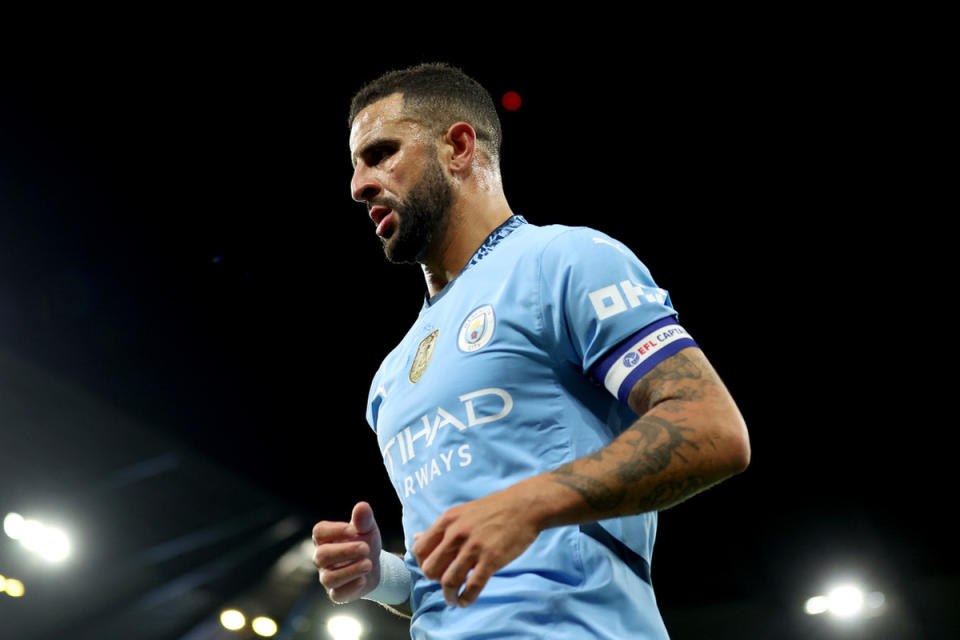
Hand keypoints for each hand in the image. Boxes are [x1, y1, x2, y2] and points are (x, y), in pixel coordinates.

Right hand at [312, 502, 381, 602]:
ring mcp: (327, 577)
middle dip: (345, 551)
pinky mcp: (336, 593)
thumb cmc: (365, 542)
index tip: (353, 530)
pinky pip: (337, 594)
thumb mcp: (367, 528)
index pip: (319, 532)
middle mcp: (322, 558)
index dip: (335, 530)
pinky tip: (363, 579)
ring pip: (328, 578)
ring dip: (350, 570)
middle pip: (322, 556)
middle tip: (366, 548)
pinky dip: (351, 587)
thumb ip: (364, 519)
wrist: (374, 565)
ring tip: (368, 564)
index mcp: (325, 538)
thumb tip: (362, 506)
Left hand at [412, 484, 542, 607]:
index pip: (420, 550)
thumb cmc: (492, 509)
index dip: (424, 564)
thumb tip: (416, 538)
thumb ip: (439, 529)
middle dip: (434, 581)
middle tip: (444, 583)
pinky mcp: (491, 559)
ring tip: (452, 600)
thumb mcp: (460, 513)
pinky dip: (466, 598)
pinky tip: (466, 601)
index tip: (434, 569)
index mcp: (447, 521)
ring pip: (449, 581)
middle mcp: (456, 534)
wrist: (523, 506)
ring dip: (448, 596)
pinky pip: (473, 586)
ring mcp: (474, 547)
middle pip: (431, 569)